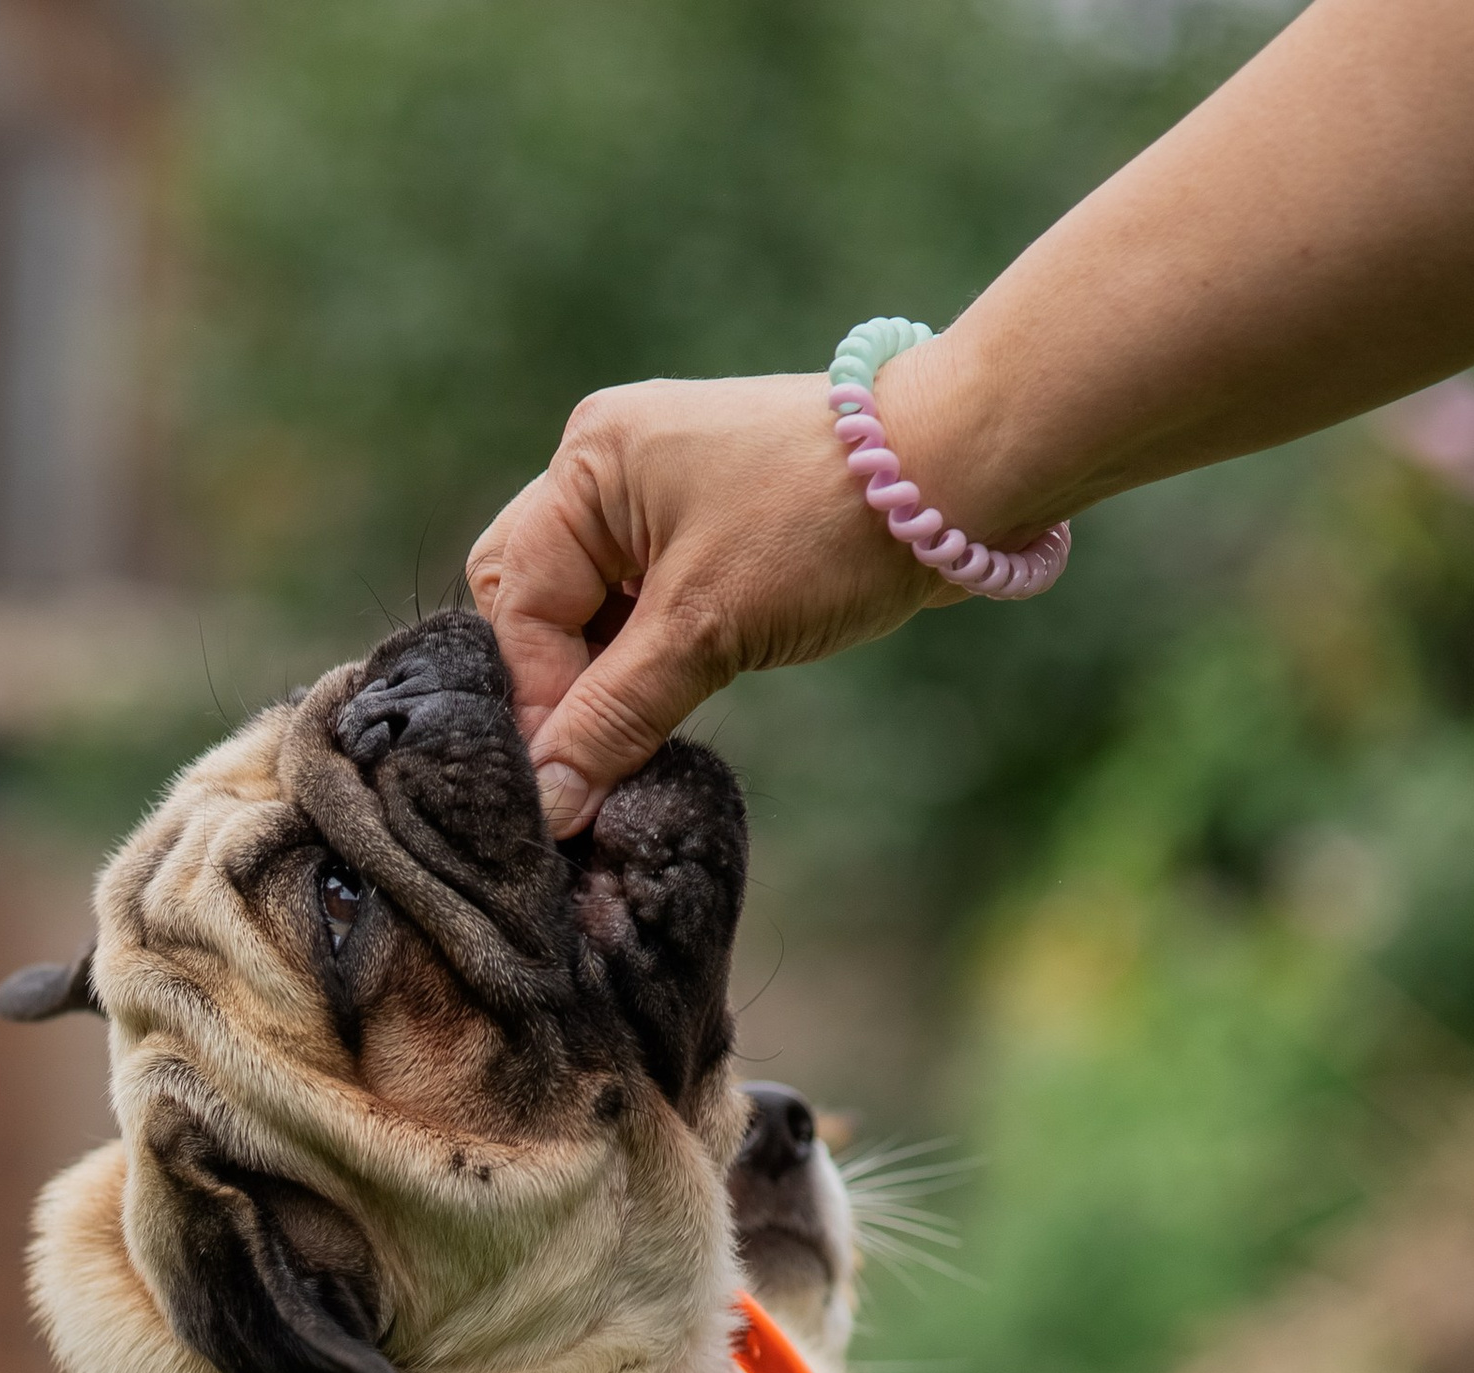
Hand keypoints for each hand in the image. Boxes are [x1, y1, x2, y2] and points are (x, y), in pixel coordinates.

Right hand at [465, 372, 958, 835]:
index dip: (537, 699)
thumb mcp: (705, 631)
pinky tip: (662, 704)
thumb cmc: (825, 530)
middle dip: (552, 680)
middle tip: (590, 751)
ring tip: (629, 737)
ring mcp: (653, 493)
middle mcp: (607, 466)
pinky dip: (638, 659)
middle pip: (530, 598)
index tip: (565, 781)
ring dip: (597, 678)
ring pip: (581, 608)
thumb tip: (546, 808)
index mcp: (588, 463)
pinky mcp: (700, 526)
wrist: (955, 478)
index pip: (517, 603)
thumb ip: (612, 718)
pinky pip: (633, 604)